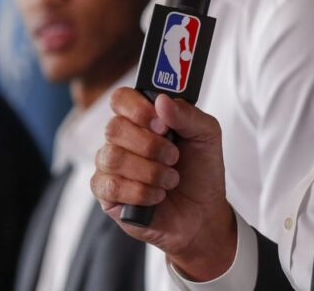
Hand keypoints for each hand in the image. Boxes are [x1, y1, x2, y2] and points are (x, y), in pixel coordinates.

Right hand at [90, 88, 236, 280]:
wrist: (203, 214)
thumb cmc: (201, 171)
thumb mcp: (206, 136)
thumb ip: (187, 114)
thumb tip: (162, 100)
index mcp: (141, 118)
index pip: (121, 99)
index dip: (138, 109)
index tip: (162, 125)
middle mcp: (121, 139)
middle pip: (114, 128)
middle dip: (150, 146)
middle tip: (173, 157)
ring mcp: (110, 166)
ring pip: (113, 157)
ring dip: (150, 171)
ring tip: (170, 180)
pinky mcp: (106, 194)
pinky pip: (111, 185)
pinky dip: (141, 192)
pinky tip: (157, 196)